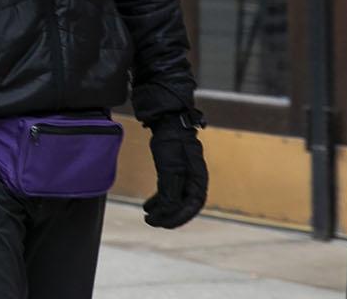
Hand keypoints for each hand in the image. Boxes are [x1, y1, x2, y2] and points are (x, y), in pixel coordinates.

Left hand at [143, 112, 208, 228]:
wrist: (168, 122)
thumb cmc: (173, 142)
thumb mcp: (170, 167)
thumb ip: (170, 190)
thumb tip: (168, 211)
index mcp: (199, 180)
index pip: (192, 206)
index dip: (179, 218)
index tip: (164, 224)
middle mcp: (194, 181)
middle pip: (183, 206)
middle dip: (168, 216)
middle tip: (152, 221)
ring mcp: (184, 177)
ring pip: (175, 200)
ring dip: (162, 210)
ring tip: (147, 216)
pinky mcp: (175, 173)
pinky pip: (169, 192)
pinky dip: (159, 200)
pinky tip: (148, 206)